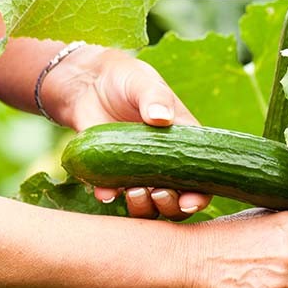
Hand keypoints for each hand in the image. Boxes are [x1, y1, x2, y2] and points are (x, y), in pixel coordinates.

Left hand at [41, 45, 210, 220]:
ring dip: (143, 208)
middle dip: (170, 206)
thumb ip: (155, 97)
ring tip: (133, 192)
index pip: (200, 179)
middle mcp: (164, 165)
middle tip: (158, 193)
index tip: (190, 201)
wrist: (88, 84)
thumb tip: (161, 117)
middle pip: (175, 202)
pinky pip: (112, 195)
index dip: (199, 196)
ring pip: (147, 206)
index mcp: (183, 145)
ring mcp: (138, 173)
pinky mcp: (111, 174)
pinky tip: (105, 191)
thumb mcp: (143, 82)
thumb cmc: (126, 79)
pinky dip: (110, 197)